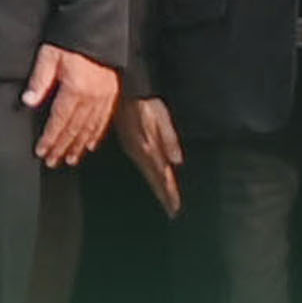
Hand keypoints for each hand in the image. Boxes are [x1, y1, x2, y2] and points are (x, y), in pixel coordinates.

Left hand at [26, 45, 120, 165]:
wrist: (99, 25)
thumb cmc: (71, 38)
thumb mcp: (49, 55)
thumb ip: (39, 80)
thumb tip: (27, 102)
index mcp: (74, 89)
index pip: (58, 121)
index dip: (49, 139)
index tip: (41, 152)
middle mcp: (91, 97)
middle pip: (74, 128)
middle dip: (62, 147)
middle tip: (53, 162)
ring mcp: (104, 96)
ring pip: (89, 128)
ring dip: (78, 145)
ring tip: (70, 159)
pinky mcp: (112, 92)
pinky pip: (104, 119)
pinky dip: (96, 134)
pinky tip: (90, 144)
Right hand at [120, 93, 184, 215]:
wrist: (124, 91)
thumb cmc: (145, 102)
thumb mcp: (161, 116)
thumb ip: (168, 139)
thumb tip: (177, 162)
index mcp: (149, 148)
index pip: (162, 176)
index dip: (169, 192)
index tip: (175, 208)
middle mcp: (140, 152)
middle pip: (155, 178)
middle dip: (164, 195)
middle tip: (172, 211)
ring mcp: (133, 149)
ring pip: (148, 174)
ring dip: (158, 187)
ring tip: (165, 200)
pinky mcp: (130, 144)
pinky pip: (143, 166)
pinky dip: (150, 176)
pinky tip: (153, 178)